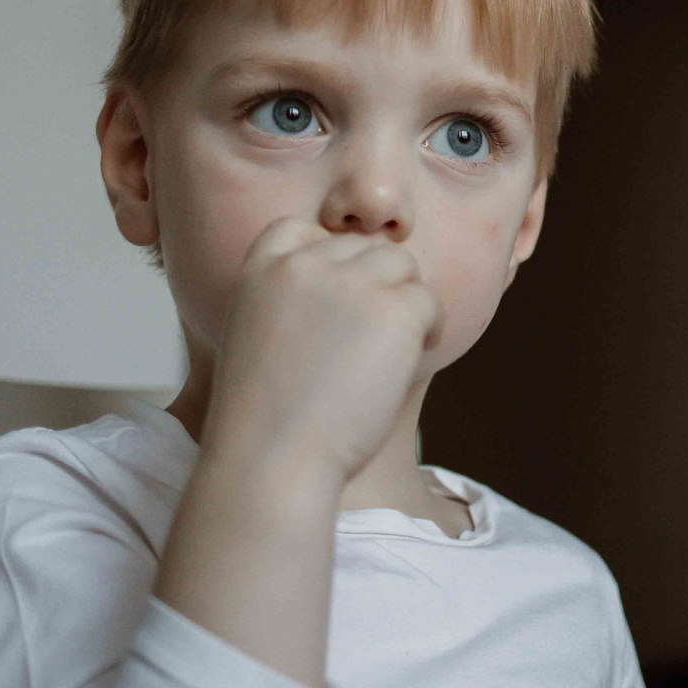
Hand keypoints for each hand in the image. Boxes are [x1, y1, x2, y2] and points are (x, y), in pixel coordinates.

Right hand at [200, 216, 441, 482]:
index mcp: (260, 271)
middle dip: (373, 284)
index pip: (298, 229)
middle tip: (373, 337)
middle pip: (361, 247)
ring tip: (396, 346)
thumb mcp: (257, 342)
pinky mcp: (394, 308)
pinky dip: (430, 328)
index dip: (325, 255)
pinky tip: (411, 360)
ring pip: (401, 264)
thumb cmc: (266, 421)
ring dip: (405, 300)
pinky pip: (428, 300)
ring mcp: (351, 282)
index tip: (335, 296)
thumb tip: (350, 294)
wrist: (272, 458)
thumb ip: (292, 305)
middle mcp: (305, 264)